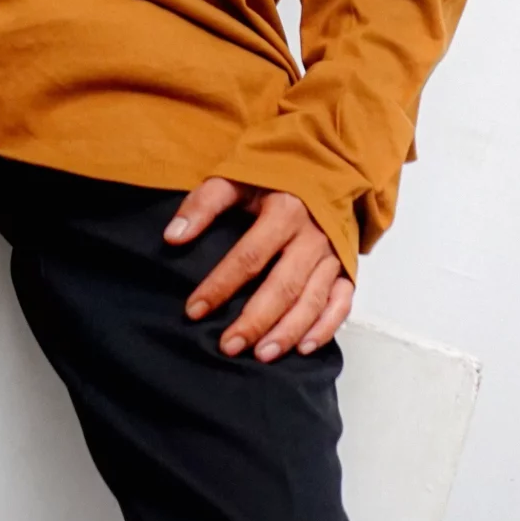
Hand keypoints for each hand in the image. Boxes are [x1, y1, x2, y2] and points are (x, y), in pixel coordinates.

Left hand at [165, 177, 352, 361]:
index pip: (248, 256)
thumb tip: (173, 236)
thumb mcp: (237, 177)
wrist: (327, 165)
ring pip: (312, 300)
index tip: (194, 310)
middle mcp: (312, 237)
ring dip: (287, 331)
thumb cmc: (275, 175)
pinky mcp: (347, 268)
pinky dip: (325, 327)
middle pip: (282, 286)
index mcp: (284, 211)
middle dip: (254, 320)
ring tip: (261, 355)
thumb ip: (204, 203)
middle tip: (228, 346)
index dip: (220, 286)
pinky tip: (303, 348)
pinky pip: (342, 303)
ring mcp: (333, 255)